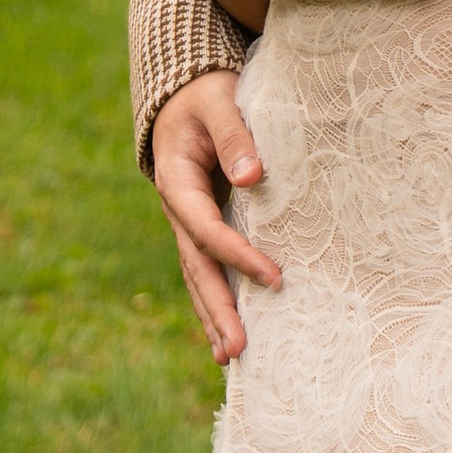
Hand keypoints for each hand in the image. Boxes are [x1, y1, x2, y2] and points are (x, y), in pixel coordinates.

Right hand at [149, 73, 279, 363]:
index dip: (239, 256)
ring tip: (230, 359)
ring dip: (213, 317)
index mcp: (176, 181)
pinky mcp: (202, 227)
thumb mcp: (218, 101)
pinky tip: (227, 336)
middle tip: (237, 351)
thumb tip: (251, 177)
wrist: (184, 94)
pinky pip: (207, 270)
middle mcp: (178, 210)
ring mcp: (187, 223)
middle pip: (196, 268)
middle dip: (216, 310)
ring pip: (198, 277)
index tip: (275, 278)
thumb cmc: (206, 94)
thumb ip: (234, 133)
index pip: (208, 229)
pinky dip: (215, 303)